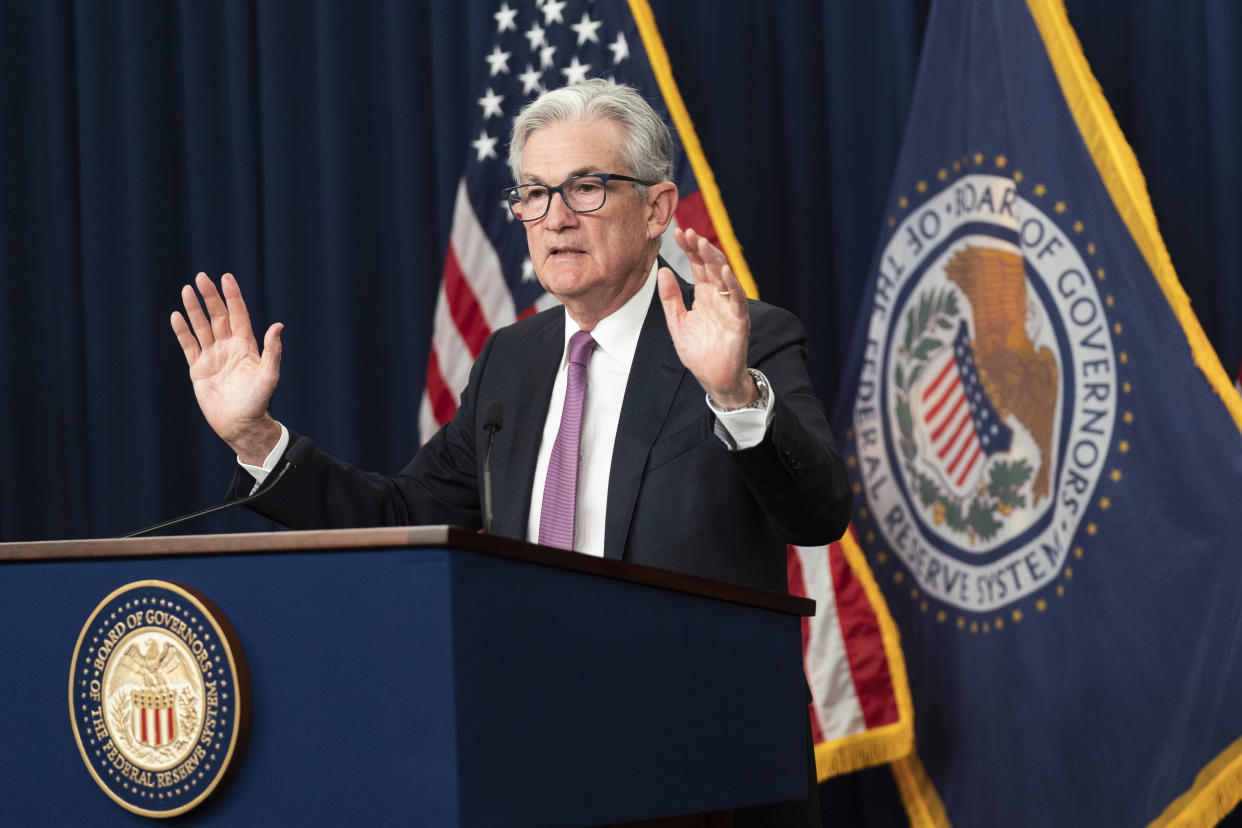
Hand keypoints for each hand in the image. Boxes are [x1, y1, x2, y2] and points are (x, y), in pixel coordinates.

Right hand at [171, 273, 283, 463]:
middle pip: (218, 316)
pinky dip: (183, 332)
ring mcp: (213, 357)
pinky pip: (189, 346)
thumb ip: (273, 351)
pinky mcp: (199, 369)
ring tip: (186, 289)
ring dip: (194, 309)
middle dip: (210, 297)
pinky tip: (176, 316)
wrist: (240, 424)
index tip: (226, 278)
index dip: (232, 297)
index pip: (238, 315)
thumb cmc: (258, 402)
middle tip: (201, 277)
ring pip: (202, 327)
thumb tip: (278, 326)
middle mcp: (228, 348)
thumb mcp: (269, 376)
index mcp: (246, 346)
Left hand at [657, 228, 756, 408]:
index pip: (697, 266)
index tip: (678, 233)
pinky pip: (736, 299)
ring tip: (703, 244)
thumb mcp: (677, 322)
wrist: (713, 378)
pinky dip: (731, 285)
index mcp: (704, 295)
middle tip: (689, 233)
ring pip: (724, 277)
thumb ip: (671, 298)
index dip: (690, 249)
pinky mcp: (739, 320)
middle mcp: (718, 297)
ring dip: (714, 260)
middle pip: (710, 266)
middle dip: (700, 249)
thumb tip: (663, 272)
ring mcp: (729, 307)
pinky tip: (723, 271)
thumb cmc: (699, 352)